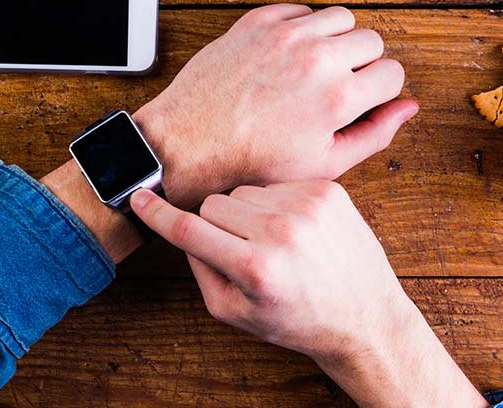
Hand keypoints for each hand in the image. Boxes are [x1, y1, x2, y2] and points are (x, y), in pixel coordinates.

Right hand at [131, 182, 487, 407]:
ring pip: (243, 192)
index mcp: (256, 268)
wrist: (365, 316)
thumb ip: (201, 271)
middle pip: (213, 205)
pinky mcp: (328, 190)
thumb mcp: (237, 313)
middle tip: (241, 253)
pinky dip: (277, 204)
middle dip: (216, 227)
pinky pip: (276, 184)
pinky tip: (295, 230)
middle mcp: (282, 232)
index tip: (138, 197)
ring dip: (247, 214)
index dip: (157, 213)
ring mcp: (308, 206)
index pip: (189, 230)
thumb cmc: (298, 320)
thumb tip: (181, 230)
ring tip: (274, 244)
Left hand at [132, 3, 414, 206]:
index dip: (381, 90)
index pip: (393, 72)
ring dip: (336, 40)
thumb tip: (408, 107)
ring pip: (340, 18)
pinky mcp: (259, 21)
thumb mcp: (324, 164)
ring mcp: (286, 34)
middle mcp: (317, 58)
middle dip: (362, 63)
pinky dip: (303, 28)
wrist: (190, 142)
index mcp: (338, 96)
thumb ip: (375, 133)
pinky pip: (302, 10)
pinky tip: (289, 55)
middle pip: (371, 40)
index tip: (363, 100)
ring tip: (315, 69)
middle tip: (337, 87)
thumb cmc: (253, 161)